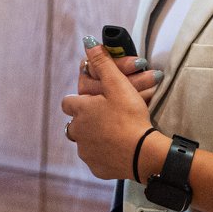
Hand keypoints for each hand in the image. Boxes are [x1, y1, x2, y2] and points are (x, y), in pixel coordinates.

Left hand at [63, 42, 154, 180]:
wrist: (143, 153)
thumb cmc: (130, 116)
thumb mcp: (118, 85)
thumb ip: (103, 63)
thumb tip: (88, 43)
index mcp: (79, 110)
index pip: (68, 102)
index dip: (81, 101)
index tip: (95, 102)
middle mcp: (77, 131)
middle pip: (75, 124)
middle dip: (88, 120)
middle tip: (108, 119)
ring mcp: (85, 152)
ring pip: (85, 142)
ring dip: (95, 138)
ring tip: (115, 134)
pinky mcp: (96, 168)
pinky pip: (96, 160)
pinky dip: (105, 155)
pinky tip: (118, 150)